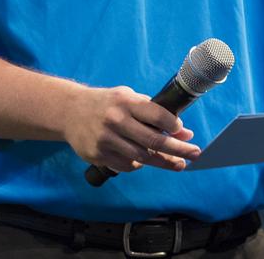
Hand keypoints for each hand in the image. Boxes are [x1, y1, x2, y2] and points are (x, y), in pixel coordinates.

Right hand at [62, 85, 199, 173]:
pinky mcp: (98, 154)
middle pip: (154, 141)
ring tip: (178, 164)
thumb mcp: (127, 99)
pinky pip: (127, 165)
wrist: (68, 111)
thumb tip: (184, 132)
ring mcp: (105, 139)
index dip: (175, 126)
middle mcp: (115, 120)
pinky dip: (138, 163)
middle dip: (179, 149)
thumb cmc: (106, 104)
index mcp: (124, 102)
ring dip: (164, 162)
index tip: (184, 133)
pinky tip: (142, 159)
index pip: (158, 115)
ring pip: (143, 157)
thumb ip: (153, 113)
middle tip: (195, 154)